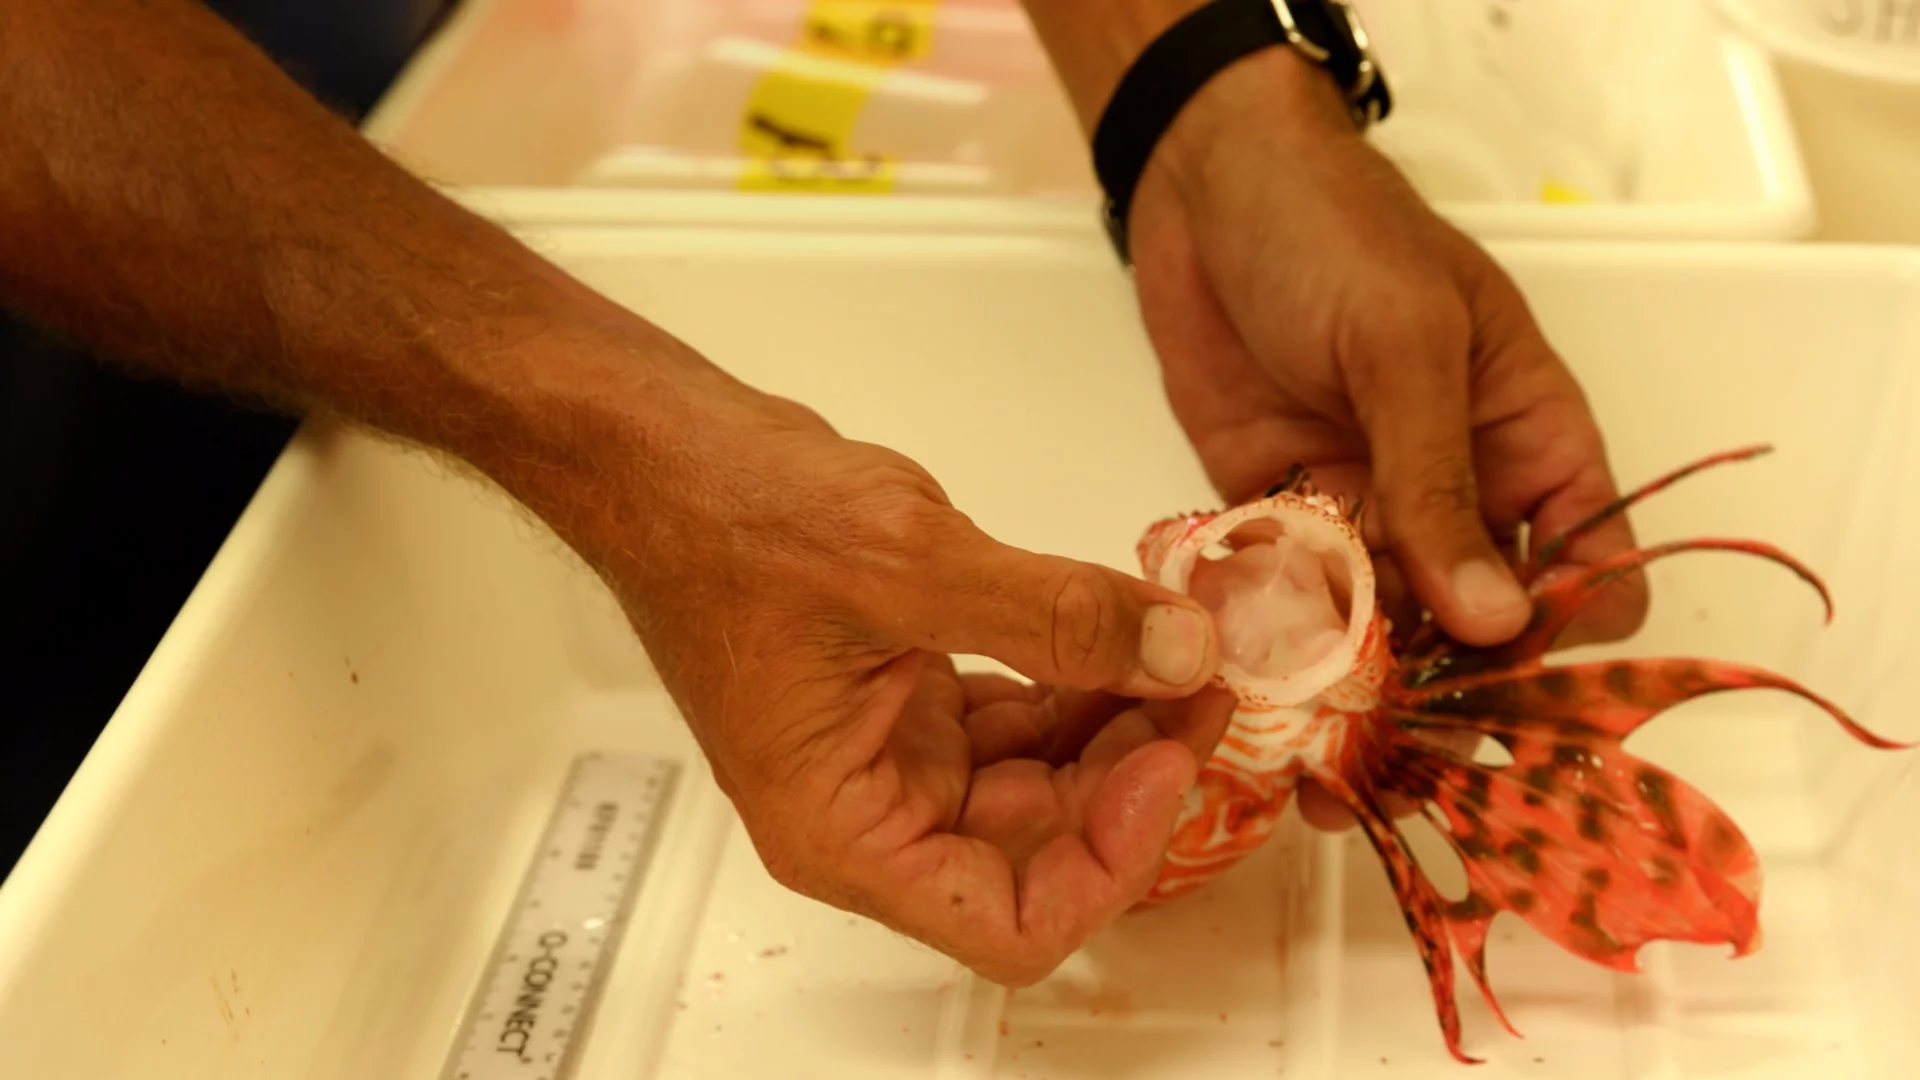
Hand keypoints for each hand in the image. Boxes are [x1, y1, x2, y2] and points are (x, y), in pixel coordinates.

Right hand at [566, 354, 1235, 984]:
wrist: (659, 451)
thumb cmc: (728, 518)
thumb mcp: (907, 565)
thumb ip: (1057, 616)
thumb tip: (1184, 652)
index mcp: (843, 830)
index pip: (1007, 924)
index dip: (1106, 862)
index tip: (1166, 762)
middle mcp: (869, 811)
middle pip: (1038, 852)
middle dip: (1131, 780)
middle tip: (1202, 685)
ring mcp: (891, 753)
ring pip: (1039, 783)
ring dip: (1119, 727)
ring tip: (1183, 649)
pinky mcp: (910, 695)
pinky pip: (1020, 718)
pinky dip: (1080, 681)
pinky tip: (1129, 630)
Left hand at [1116, 53, 1650, 826]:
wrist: (1207, 188)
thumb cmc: (1337, 233)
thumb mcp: (1407, 347)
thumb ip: (1440, 480)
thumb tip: (1496, 619)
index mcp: (1533, 446)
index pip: (1589, 576)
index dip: (1561, 646)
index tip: (1504, 698)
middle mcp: (1458, 495)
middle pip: (1478, 631)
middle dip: (1445, 699)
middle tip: (1394, 764)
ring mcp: (1367, 510)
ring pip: (1382, 633)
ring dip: (1354, 693)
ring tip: (1316, 758)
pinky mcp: (1278, 515)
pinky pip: (1292, 602)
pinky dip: (1278, 645)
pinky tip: (1254, 693)